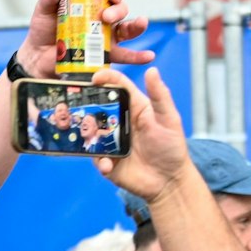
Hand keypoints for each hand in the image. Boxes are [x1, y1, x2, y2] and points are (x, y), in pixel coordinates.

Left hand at [16, 0, 151, 79]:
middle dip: (119, 10)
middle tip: (106, 17)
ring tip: (140, 23)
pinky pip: (125, 56)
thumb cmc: (43, 30)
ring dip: (136, 26)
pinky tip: (148, 56)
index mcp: (90, 3)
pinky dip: (138, 56)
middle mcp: (102, 18)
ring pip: (128, 29)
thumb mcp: (43, 11)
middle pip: (120, 9)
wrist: (37, 57)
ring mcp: (105, 37)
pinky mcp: (104, 55)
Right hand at [89, 67, 192, 203]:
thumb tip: (151, 69)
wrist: (169, 181)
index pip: (117, 87)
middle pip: (96, 107)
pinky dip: (100, 161)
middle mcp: (118, 121)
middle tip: (78, 107)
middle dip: (85, 105)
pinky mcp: (106, 160)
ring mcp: (110, 141)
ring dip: (87, 133)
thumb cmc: (171, 147)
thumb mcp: (169, 119)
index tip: (95, 78)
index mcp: (133, 107)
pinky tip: (108, 165)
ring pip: (90, 132)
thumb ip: (160, 96)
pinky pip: (95, 157)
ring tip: (90, 137)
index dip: (106, 79)